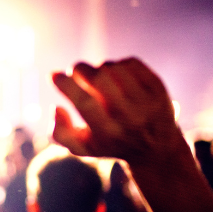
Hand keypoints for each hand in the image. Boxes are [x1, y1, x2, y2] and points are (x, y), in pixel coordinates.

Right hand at [51, 58, 181, 165]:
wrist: (157, 149)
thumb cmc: (110, 144)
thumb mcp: (83, 148)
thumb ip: (60, 132)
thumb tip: (56, 107)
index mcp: (108, 134)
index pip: (84, 103)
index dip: (66, 85)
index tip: (54, 75)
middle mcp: (130, 117)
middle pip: (99, 79)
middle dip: (80, 69)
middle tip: (75, 71)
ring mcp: (147, 101)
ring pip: (113, 68)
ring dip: (98, 67)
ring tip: (97, 77)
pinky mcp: (158, 88)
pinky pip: (130, 63)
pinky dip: (117, 64)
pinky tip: (115, 75)